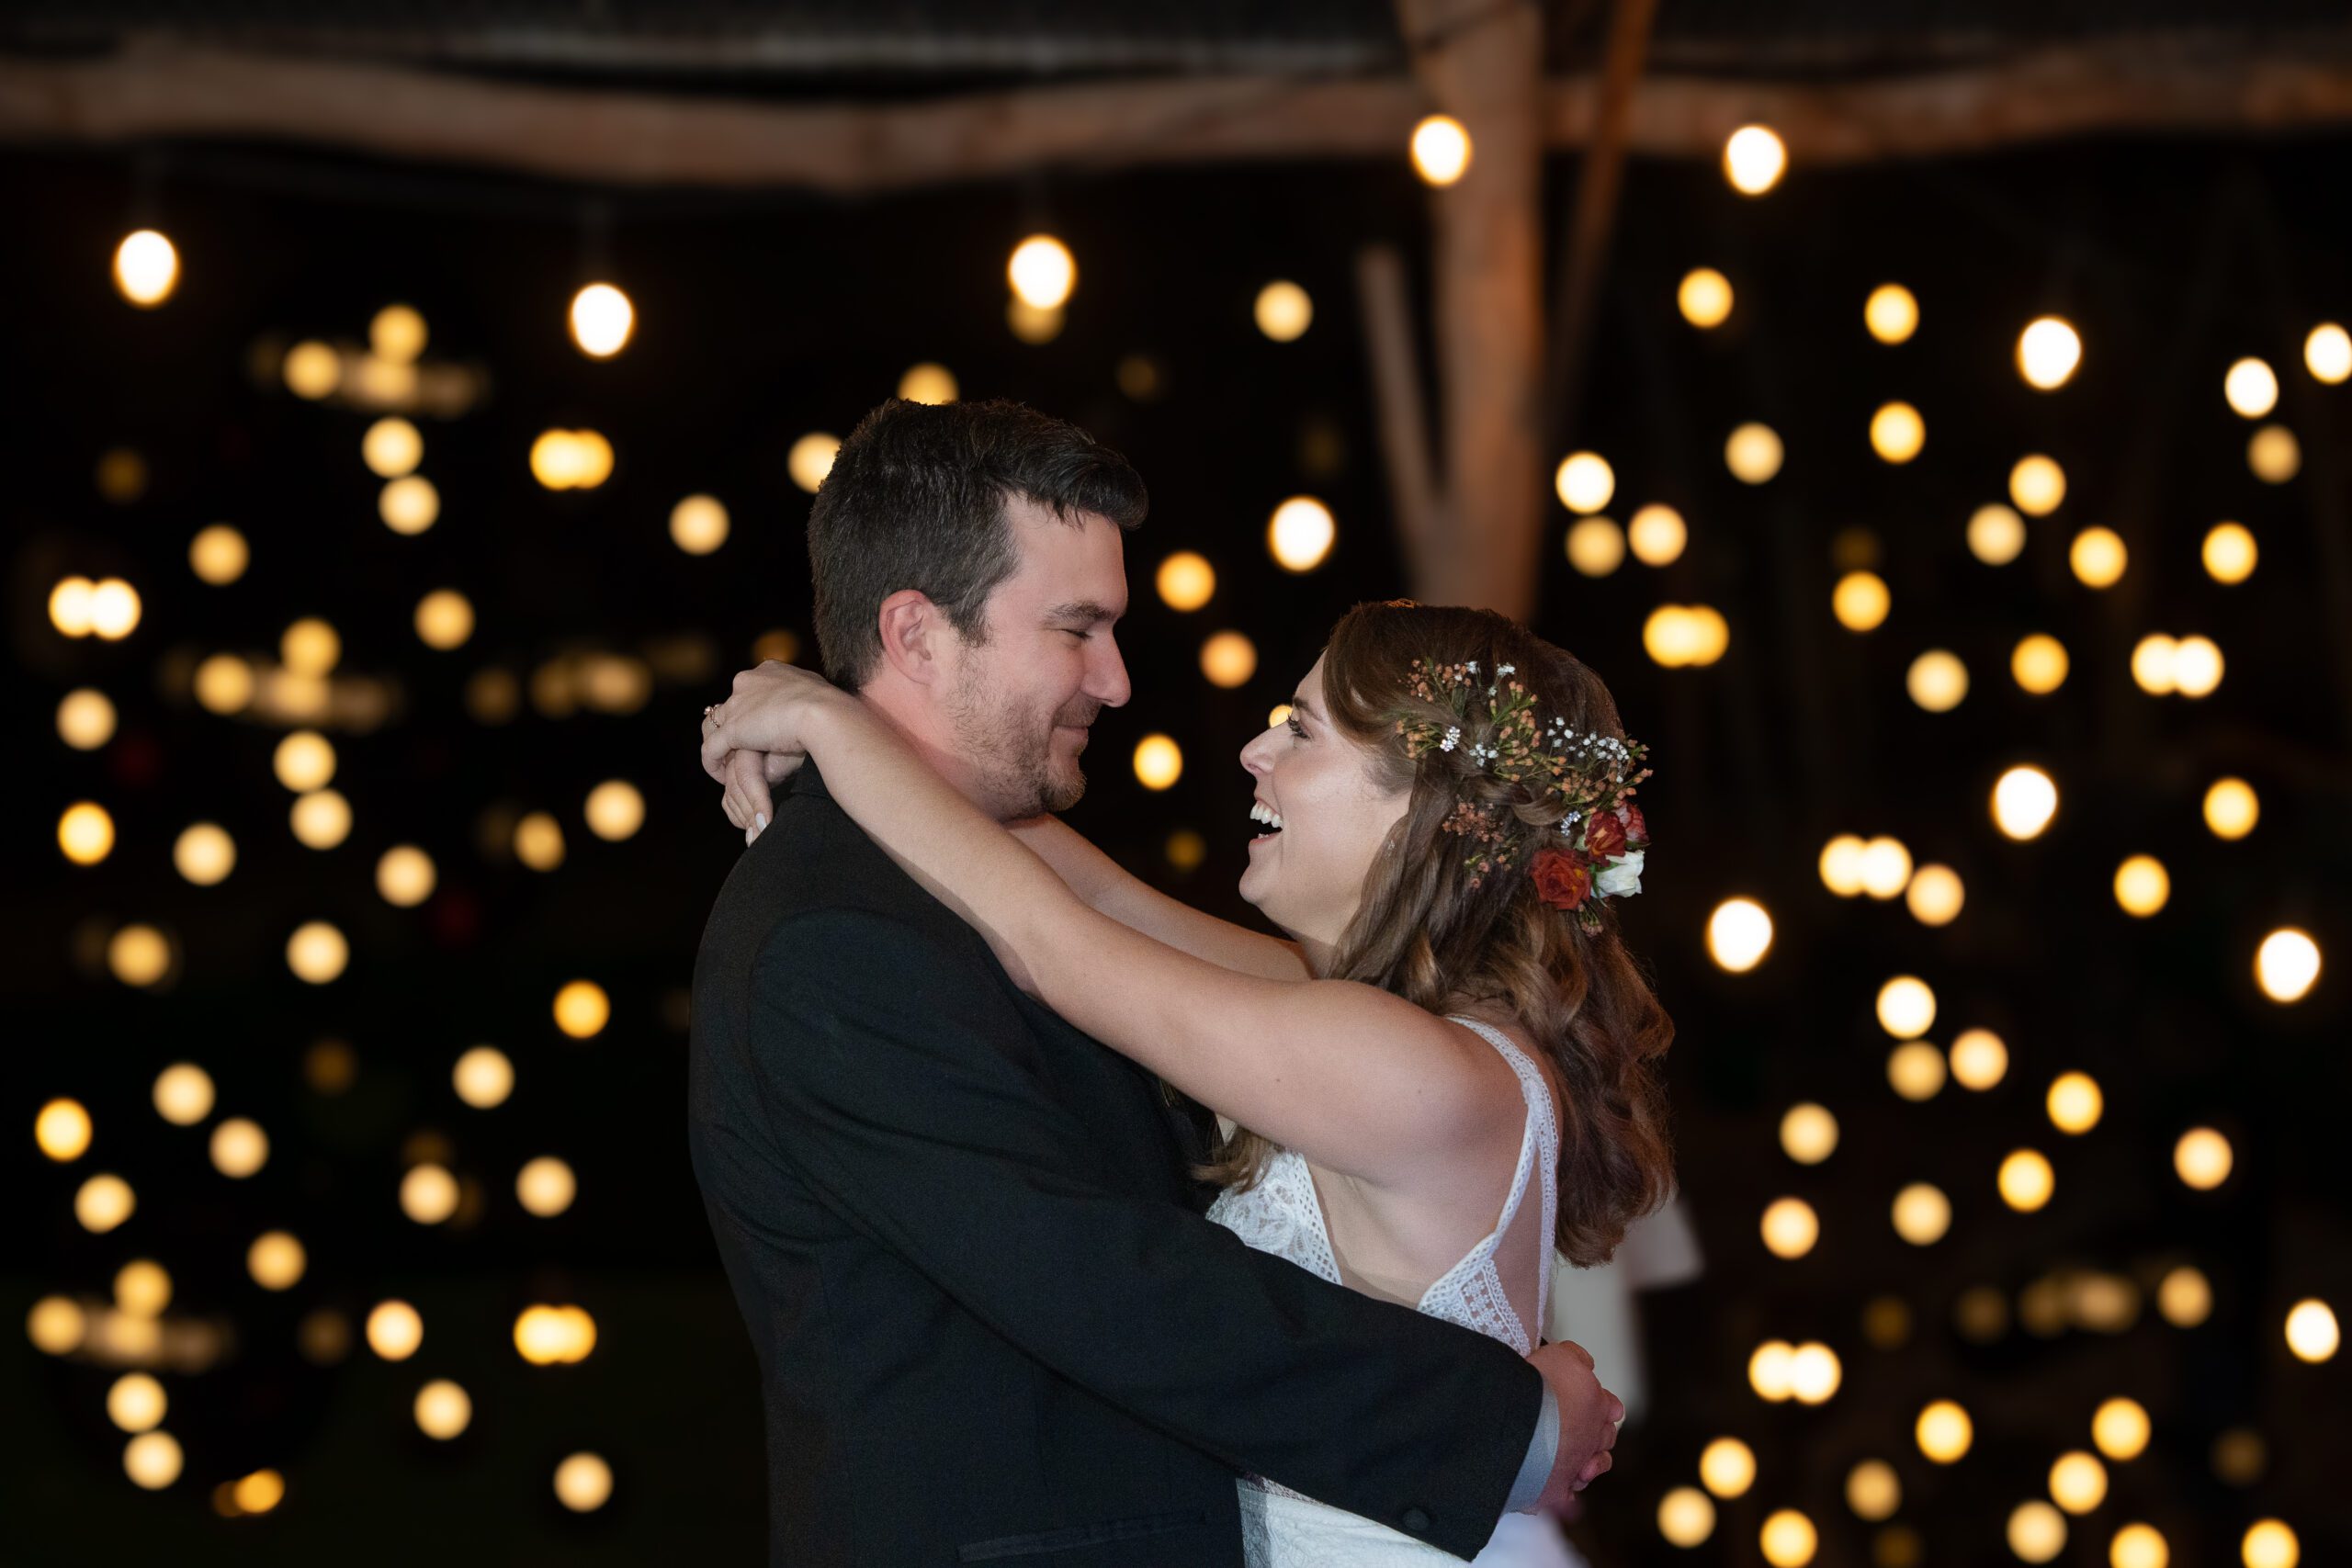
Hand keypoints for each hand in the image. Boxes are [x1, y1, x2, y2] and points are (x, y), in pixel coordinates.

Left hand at [700, 661, 843, 840]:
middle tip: (742, 749)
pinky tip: (720, 777)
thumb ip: (801, 708)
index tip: (762, 729)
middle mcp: (748, 681)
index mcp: (770, 671)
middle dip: (734, 727)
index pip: (751, 689)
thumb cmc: (830, 711)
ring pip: (714, 726)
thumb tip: (796, 730)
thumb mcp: (815, 701)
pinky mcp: (732, 729)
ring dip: (720, 745)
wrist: (825, 715)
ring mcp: (737, 704)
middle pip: (730, 706)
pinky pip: (711, 749)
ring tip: (727, 765)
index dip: (754, 711)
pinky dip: (713, 764)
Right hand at [1529, 1338, 1623, 1512]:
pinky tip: (1554, 1482)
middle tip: (1578, 1428)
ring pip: (1591, 1468)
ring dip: (1585, 1463)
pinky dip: (1563, 1490)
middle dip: (1596, 1434)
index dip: (1604, 1405)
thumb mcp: (1561, 1355)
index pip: (1612, 1407)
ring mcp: (1577, 1466)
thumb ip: (1577, 1358)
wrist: (1519, 1420)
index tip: (1598, 1403)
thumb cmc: (1539, 1386)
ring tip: (1571, 1455)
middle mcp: (1592, 1438)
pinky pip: (1566, 1496)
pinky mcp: (1557, 1490)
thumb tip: (1587, 1363)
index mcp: (1597, 1406)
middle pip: (1605, 1439)